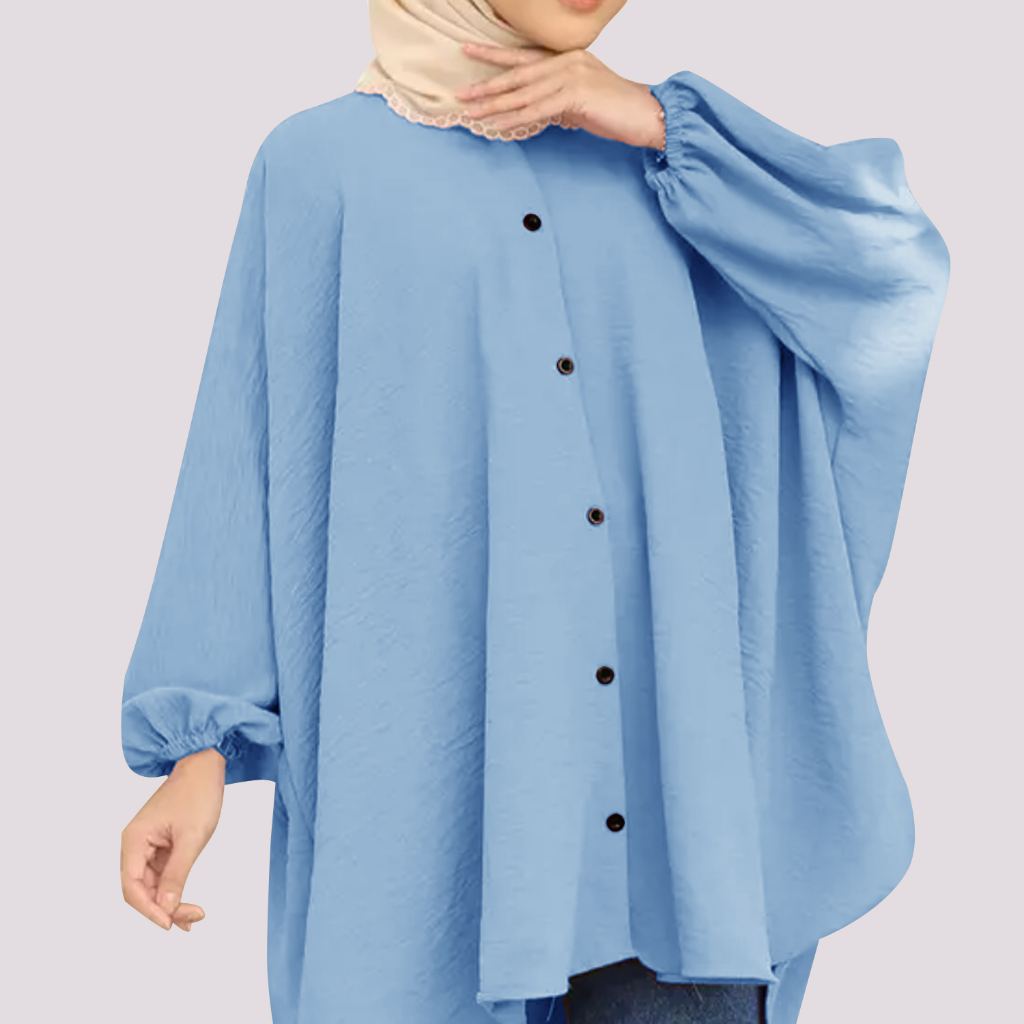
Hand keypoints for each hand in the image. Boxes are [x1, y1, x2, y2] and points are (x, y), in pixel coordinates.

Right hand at [120, 747, 225, 930]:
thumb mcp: (191, 837)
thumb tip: (166, 907)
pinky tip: (186, 906)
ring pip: (153, 885)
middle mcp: (135, 845)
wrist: (205, 765)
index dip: (148, 910)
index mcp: (134, 841)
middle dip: (163, 908)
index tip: (170, 923)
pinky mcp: (162, 846)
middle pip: (141, 889)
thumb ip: (178, 874)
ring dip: (169, 903)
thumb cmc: (197, 793)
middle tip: (192, 920)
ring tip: (193, 918)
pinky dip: (174, 890)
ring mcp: (148, 846)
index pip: (131, 887)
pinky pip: (163, 875)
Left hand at [455, 44, 664, 149]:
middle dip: (487, 84)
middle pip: (518, 74)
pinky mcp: (576, 94)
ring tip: (471, 113)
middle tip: (461, 93)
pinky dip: (515, 119)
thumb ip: (557, 100)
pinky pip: (537, 110)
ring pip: (524, 93)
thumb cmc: (617, 111)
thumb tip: (534, 110)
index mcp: (567, 57)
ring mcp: (571, 75)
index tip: (469, 52)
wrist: (648, 115)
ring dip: (494, 105)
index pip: (524, 57)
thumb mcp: (581, 101)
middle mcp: (567, 61)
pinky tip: (497, 125)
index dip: (495, 56)